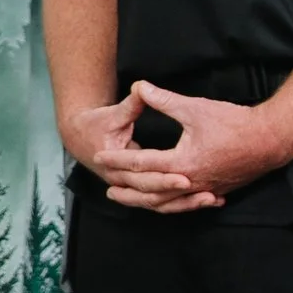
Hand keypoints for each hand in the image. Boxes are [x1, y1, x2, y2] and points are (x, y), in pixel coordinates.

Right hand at [61, 92, 205, 213]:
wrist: (78, 137)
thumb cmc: (96, 124)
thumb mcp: (115, 114)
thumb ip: (132, 104)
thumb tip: (142, 87)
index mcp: (115, 168)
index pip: (144, 178)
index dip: (165, 178)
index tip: (186, 177)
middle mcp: (123, 184)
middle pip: (155, 197)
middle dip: (183, 197)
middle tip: (208, 193)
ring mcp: (131, 190)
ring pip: (161, 205)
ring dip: (187, 205)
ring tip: (214, 200)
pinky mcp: (140, 190)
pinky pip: (164, 203)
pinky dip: (185, 203)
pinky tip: (210, 200)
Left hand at [108, 80, 286, 213]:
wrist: (271, 140)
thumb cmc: (234, 122)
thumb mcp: (194, 108)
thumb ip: (164, 99)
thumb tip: (139, 85)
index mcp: (181, 162)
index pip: (140, 163)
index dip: (118, 159)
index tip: (99, 157)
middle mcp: (189, 181)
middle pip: (149, 191)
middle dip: (126, 189)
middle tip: (106, 188)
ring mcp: (203, 190)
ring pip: (167, 203)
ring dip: (144, 202)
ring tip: (127, 198)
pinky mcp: (214, 191)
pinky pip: (185, 204)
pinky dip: (170, 205)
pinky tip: (164, 203)